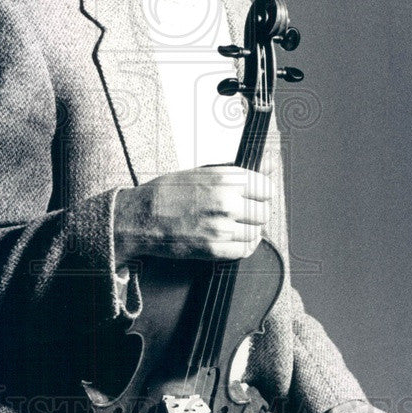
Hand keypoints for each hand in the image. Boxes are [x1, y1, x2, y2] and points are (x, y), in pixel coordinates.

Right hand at [114, 165, 271, 263]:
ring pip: (255, 233)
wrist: (141, 216)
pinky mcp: (213, 249)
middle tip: (241, 214)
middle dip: (255, 214)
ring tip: (232, 227)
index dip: (261, 194)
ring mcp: (220, 227)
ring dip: (248, 231)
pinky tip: (230, 240)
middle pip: (263, 213)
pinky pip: (243, 250)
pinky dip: (241, 247)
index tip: (254, 197)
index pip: (266, 188)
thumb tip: (270, 162)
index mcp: (224, 179)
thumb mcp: (203, 171)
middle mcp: (226, 202)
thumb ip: (239, 170)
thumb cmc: (168, 192)